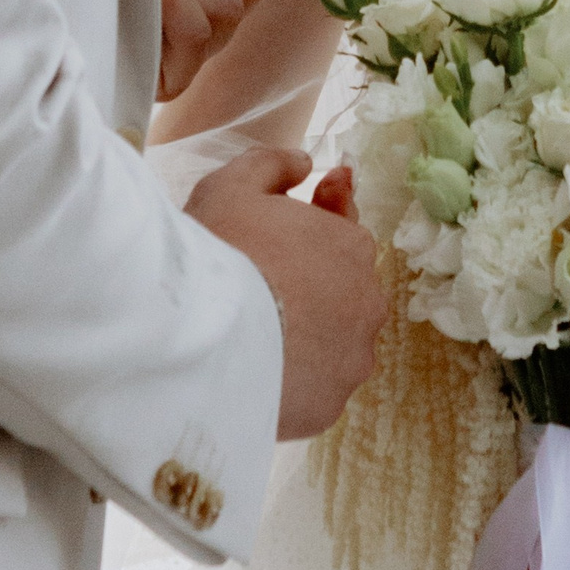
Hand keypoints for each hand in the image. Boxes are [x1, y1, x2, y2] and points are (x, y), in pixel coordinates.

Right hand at [185, 146, 386, 440]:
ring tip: (253, 336)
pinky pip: (314, 389)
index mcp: (353, 246)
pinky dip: (293, 381)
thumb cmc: (220, 251)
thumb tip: (305, 162)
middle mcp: (368, 303)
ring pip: (332, 345)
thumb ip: (274, 163)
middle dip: (308, 288)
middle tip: (257, 288)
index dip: (312, 231)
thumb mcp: (235, 183)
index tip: (279, 239)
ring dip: (304, 338)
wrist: (201, 336)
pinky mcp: (330, 407)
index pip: (343, 234)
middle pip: (339, 292)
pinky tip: (256, 372)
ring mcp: (353, 360)